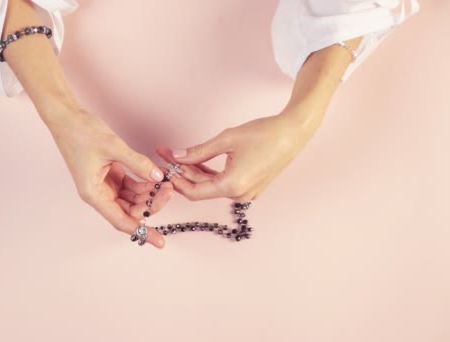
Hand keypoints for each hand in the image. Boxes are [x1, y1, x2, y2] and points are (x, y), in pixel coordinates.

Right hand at [48, 105, 172, 247]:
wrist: (67, 117)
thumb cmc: (80, 133)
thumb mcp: (113, 147)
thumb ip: (138, 164)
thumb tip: (158, 178)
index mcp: (94, 194)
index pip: (121, 221)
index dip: (143, 232)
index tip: (159, 242)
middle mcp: (99, 193)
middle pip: (130, 210)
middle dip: (151, 204)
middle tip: (169, 191)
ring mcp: (104, 184)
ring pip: (132, 198)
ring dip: (149, 193)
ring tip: (166, 183)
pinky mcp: (110, 174)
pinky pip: (131, 185)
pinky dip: (144, 183)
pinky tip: (156, 178)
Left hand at [157, 111, 318, 201]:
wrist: (293, 133)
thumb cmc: (264, 134)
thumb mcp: (226, 139)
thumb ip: (198, 151)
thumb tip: (177, 156)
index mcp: (232, 185)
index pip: (194, 192)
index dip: (176, 181)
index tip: (164, 167)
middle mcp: (239, 195)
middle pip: (201, 189)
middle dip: (182, 173)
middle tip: (167, 156)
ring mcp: (246, 193)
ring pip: (212, 187)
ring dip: (195, 173)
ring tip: (178, 157)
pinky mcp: (250, 187)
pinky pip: (224, 184)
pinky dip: (210, 175)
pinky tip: (197, 162)